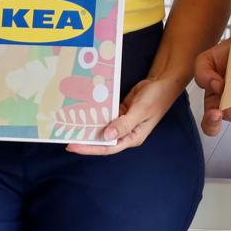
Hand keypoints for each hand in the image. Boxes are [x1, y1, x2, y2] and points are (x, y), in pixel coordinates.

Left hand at [66, 76, 182, 155]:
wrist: (163, 82)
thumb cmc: (156, 98)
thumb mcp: (141, 110)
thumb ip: (125, 123)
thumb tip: (107, 136)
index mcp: (133, 137)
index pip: (109, 147)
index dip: (90, 148)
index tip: (73, 146)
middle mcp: (126, 132)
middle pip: (103, 140)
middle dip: (86, 140)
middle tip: (67, 136)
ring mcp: (123, 122)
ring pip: (103, 128)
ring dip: (90, 127)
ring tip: (71, 125)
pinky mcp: (121, 112)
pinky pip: (106, 116)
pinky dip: (97, 115)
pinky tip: (84, 112)